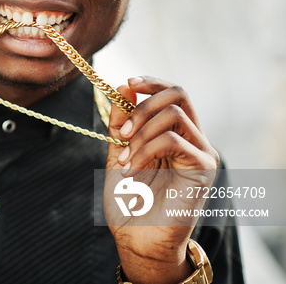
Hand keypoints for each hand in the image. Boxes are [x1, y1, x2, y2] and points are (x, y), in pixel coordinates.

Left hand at [105, 77, 219, 283]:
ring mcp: (201, 152)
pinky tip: (131, 167)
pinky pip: (173, 139)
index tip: (127, 82)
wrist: (137, 239)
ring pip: (174, 113)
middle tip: (122, 131)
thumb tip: (123, 86)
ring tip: (123, 158)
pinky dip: (145, 148)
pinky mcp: (203, 168)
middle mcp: (192, 139)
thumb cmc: (128, 200)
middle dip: (144, 104)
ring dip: (140, 132)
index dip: (151, 82)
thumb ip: (121, 123)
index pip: (172, 92)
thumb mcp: (118, 152)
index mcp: (174, 133)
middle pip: (179, 93)